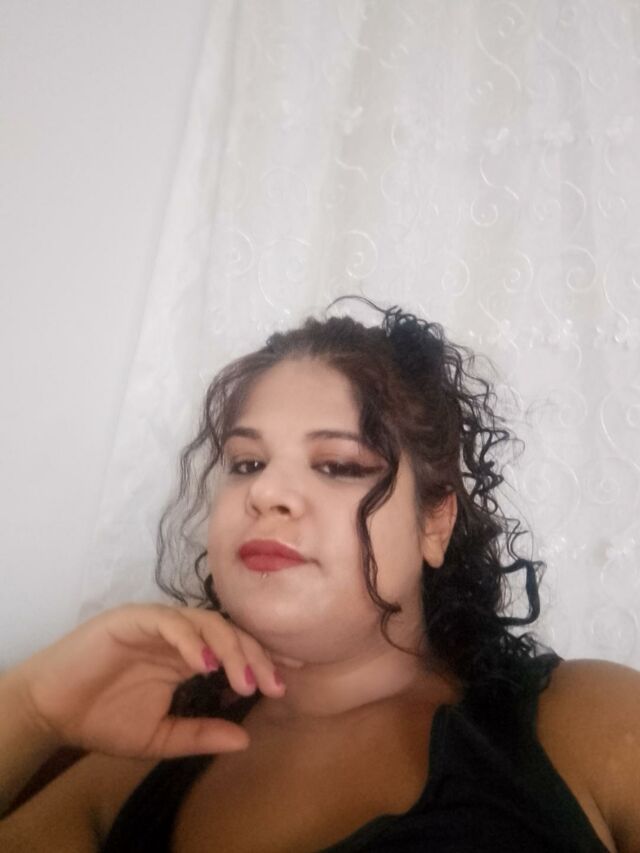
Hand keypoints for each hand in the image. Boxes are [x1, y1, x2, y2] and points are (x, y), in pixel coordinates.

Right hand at [6, 604, 284, 759]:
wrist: (52, 712)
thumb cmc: (103, 719)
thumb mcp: (160, 736)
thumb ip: (200, 734)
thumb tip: (245, 740)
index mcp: (187, 656)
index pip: (234, 649)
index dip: (262, 661)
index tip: (287, 684)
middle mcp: (178, 635)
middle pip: (229, 632)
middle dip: (255, 656)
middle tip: (273, 685)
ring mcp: (158, 623)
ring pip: (206, 622)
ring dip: (229, 648)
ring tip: (244, 679)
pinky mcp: (133, 619)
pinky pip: (169, 621)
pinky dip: (190, 640)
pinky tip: (203, 665)